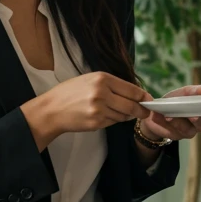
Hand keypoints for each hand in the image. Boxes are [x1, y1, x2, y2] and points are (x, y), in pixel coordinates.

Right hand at [22, 71, 152, 150]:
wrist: (52, 110)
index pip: (132, 90)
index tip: (149, 100)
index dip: (143, 97)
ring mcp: (99, 109)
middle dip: (142, 110)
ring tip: (115, 110)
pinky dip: (113, 120)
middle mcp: (102, 93)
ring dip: (125, 115)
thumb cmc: (70, 92)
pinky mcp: (96, 122)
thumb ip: (112, 85)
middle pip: (132, 105)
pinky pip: (113, 122)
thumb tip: (136, 93)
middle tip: (146, 112)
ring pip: (124, 115)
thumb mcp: (90, 80)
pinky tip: (103, 115)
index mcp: (102, 79)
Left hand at [138, 84, 200, 143]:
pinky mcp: (177, 135)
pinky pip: (177, 131)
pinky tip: (166, 117)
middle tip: (194, 116)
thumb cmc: (175, 100)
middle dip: (200, 119)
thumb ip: (198, 91)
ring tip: (174, 115)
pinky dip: (172, 123)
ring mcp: (189, 130)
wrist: (154, 111)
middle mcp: (200, 122)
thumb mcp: (185, 92)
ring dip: (181, 122)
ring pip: (190, 129)